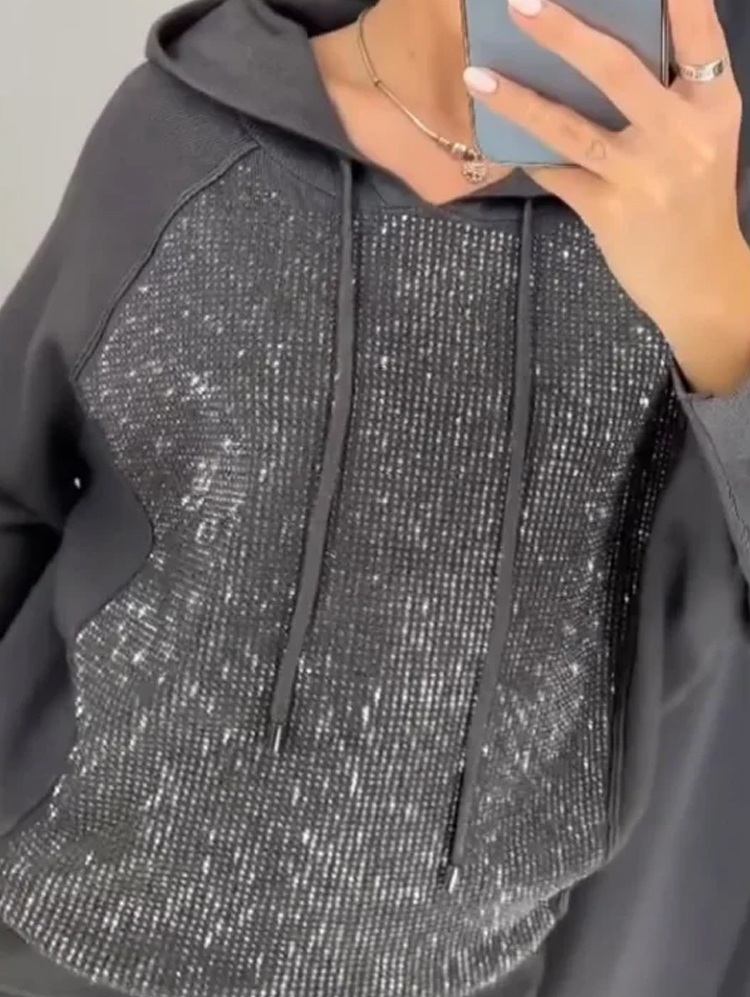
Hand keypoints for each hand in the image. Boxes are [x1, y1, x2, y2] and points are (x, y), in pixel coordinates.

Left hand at [463, 0, 749, 395]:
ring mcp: (642, 175)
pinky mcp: (608, 212)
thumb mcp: (703, 139)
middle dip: (564, 33)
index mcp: (713, 104)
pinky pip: (556, 174)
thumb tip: (596, 51)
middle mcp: (680, 133)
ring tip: (477, 76)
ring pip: (570, 127)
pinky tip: (495, 140)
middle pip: (616, 70)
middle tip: (522, 2)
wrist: (701, 281)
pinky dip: (526, 156)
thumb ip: (669, 95)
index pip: (698, 31)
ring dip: (519, 100)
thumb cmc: (697, 201)